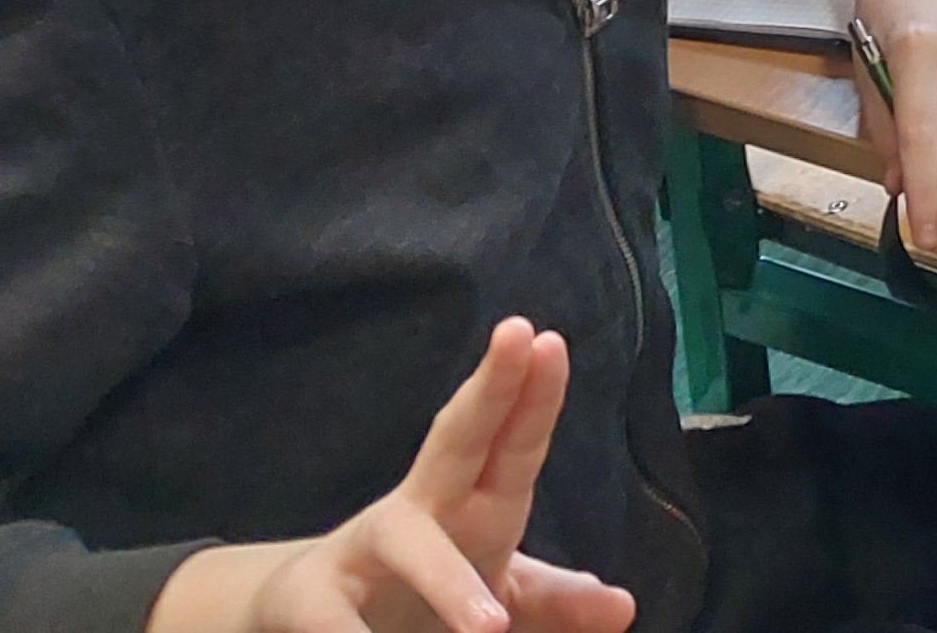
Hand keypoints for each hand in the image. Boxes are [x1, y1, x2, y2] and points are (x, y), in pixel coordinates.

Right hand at [151, 321, 633, 632]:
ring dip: (448, 581)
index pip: (515, 442)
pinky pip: (332, 616)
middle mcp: (422, 507)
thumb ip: (557, 597)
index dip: (535, 396)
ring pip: (407, 544)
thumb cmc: (426, 592)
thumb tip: (624, 607)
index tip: (552, 341)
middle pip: (457, 437)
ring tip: (491, 628)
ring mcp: (363, 548)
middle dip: (491, 389)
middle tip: (520, 332)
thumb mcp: (501, 592)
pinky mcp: (312, 596)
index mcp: (475, 501)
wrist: (315, 616)